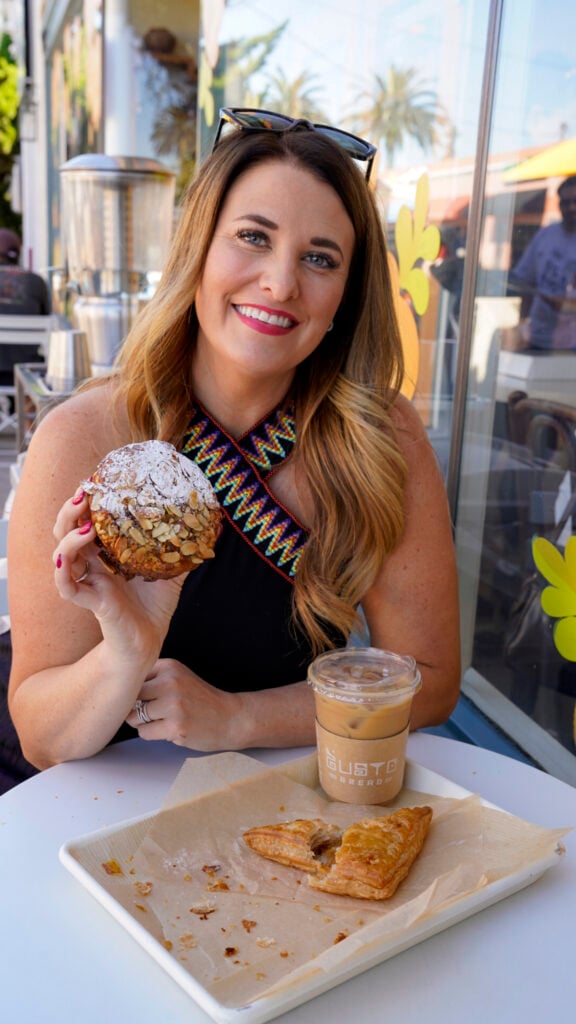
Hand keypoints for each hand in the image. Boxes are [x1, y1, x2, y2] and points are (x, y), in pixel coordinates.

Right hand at [52, 489, 185, 659]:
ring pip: (62, 554)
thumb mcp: (171, 572)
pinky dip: (62, 572)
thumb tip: (209, 526)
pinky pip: (66, 586)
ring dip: (68, 536)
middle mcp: (92, 564)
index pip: (87, 520)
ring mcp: (88, 582)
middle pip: (66, 529)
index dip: (87, 502)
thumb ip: (182, 550)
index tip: (96, 482)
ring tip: (86, 527)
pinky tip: (68, 560)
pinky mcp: (90, 602)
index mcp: (106, 552)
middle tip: (84, 494)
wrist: (147, 643)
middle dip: (70, 510)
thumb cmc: (153, 608)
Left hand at [125, 658, 240, 750]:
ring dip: (143, 723)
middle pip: (130, 697)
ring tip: (161, 720)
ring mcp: (173, 706)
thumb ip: (153, 677)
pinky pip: (145, 733)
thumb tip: (116, 688)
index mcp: (170, 666)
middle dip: (135, 707)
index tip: (144, 696)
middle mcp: (170, 682)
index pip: (133, 677)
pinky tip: (169, 729)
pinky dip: (152, 734)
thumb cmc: (200, 699)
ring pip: (134, 717)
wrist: (230, 717)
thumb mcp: (180, 676)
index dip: (135, 690)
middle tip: (151, 711)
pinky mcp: (175, 727)